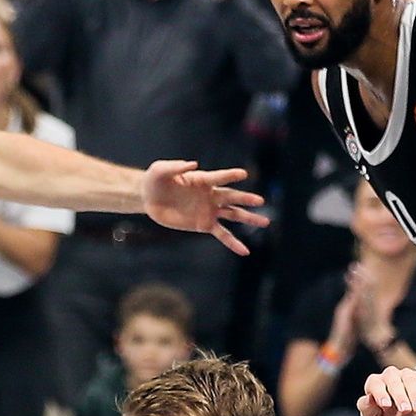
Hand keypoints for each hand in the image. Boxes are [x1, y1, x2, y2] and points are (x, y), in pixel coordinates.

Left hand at [140, 161, 268, 255]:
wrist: (149, 198)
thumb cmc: (156, 179)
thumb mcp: (160, 170)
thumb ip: (175, 167)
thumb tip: (193, 164)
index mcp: (202, 179)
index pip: (219, 177)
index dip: (230, 175)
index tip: (243, 174)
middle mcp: (210, 194)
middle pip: (232, 197)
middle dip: (246, 199)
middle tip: (261, 201)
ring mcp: (209, 210)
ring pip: (233, 215)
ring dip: (248, 218)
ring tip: (266, 222)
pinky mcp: (203, 224)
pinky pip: (222, 234)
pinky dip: (233, 243)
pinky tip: (245, 251)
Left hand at [358, 367, 415, 415]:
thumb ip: (367, 410)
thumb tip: (367, 398)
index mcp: (375, 384)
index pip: (375, 384)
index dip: (380, 393)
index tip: (386, 406)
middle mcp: (390, 375)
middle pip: (393, 381)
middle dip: (400, 396)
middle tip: (405, 411)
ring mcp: (407, 374)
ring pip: (411, 380)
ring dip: (415, 396)